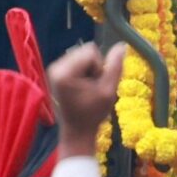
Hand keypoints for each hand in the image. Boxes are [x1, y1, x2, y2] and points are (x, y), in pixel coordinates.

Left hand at [47, 41, 118, 156]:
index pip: (90, 51)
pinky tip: (81, 88)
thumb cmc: (93, 114)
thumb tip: (122, 46)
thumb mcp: (108, 91)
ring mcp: (54, 69)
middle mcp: (55, 66)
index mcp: (64, 71)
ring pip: (81, 55)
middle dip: (93, 67)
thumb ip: (115, 67)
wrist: (77, 130)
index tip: (96, 85)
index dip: (99, 67)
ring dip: (89, 69)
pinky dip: (82, 71)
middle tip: (92, 88)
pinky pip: (76, 60)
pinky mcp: (56, 72)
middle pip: (84, 50)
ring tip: (87, 89)